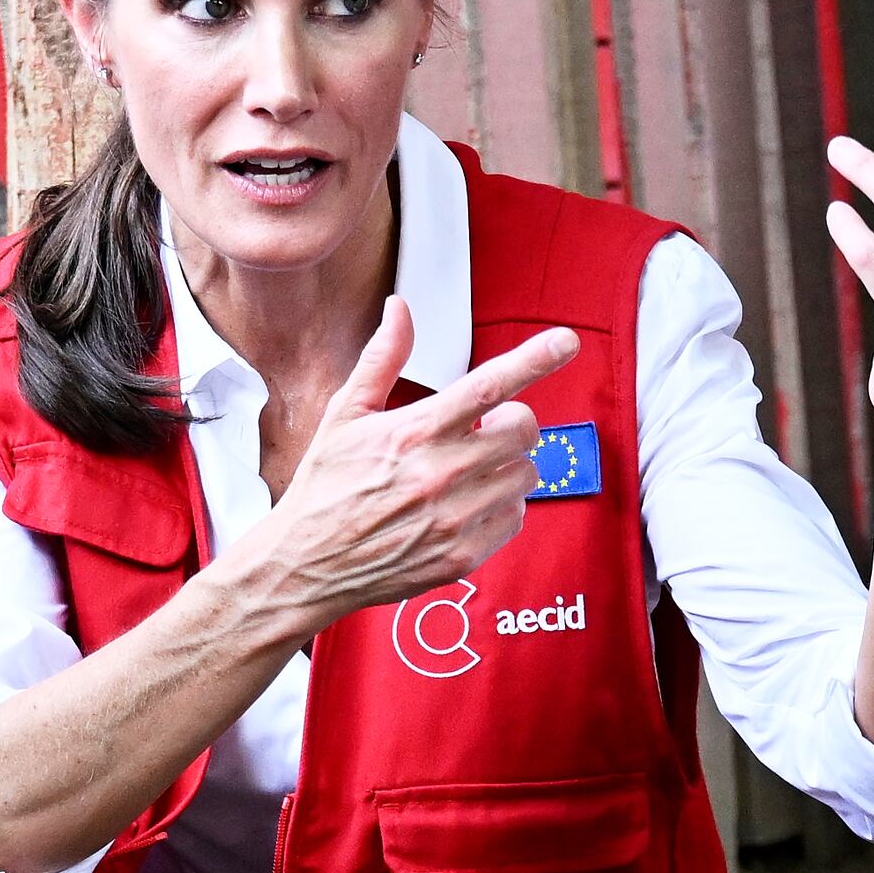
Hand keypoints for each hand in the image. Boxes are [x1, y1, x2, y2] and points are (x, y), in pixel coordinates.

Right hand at [219, 300, 585, 642]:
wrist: (306, 564)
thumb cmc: (324, 487)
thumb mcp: (344, 415)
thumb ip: (381, 359)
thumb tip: (399, 308)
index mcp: (413, 432)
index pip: (489, 386)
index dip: (534, 359)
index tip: (566, 340)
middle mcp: (440, 474)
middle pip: (523, 430)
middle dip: (510, 422)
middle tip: (479, 431)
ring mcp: (455, 518)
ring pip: (525, 474)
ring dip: (506, 466)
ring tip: (467, 471)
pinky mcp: (463, 555)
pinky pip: (516, 517)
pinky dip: (501, 506)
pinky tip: (466, 504)